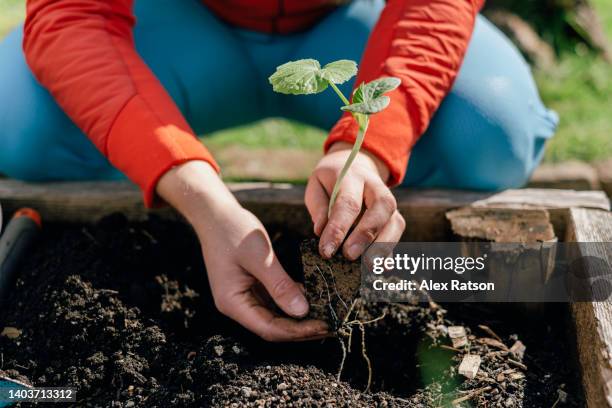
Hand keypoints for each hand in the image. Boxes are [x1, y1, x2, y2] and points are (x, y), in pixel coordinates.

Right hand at [157, 161, 327, 341]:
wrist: (216, 213)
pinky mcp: (252, 287)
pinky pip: (275, 301)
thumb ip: (280, 285)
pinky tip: (313, 298)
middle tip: (332, 325)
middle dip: (302, 329)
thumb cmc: (233, 230)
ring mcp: (244, 297)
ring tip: (327, 315)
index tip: (324, 325)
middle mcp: (237, 305)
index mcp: (233, 303)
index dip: (297, 332)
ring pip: (276, 316)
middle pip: (273, 327)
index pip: (269, 329)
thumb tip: (302, 312)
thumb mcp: (260, 257)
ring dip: (300, 318)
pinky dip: (293, 301)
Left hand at [306, 142, 405, 259]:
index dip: (338, 228)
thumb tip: (320, 231)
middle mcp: (375, 186)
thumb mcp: (316, 186)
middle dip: (365, 234)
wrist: (355, 166)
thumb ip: (318, 206)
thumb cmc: (331, 182)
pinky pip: (397, 232)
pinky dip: (390, 250)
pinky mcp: (394, 215)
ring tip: (369, 265)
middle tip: (349, 256)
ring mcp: (388, 201)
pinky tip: (382, 266)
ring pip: (394, 221)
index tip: (326, 251)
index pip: (347, 203)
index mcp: (351, 176)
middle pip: (380, 207)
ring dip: (383, 245)